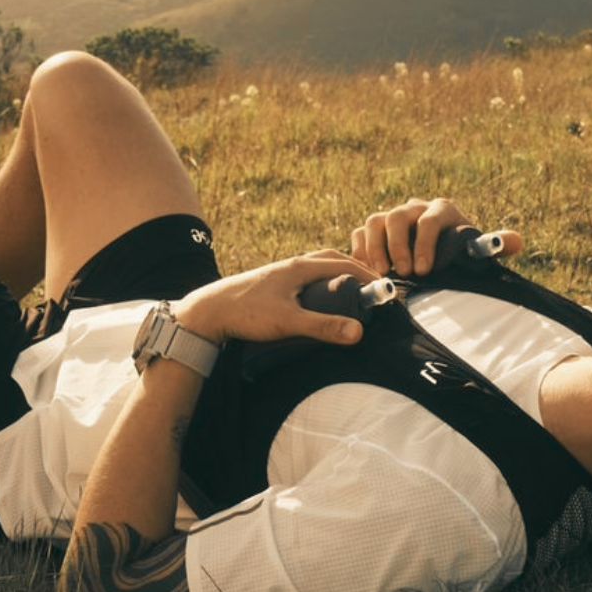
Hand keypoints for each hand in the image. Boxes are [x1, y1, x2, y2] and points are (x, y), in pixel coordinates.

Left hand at [173, 251, 379, 346]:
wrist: (206, 312)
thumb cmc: (245, 313)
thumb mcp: (289, 322)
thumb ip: (324, 326)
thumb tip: (359, 332)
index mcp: (300, 267)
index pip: (344, 264)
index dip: (368, 276)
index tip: (385, 289)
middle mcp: (292, 265)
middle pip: (332, 260)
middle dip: (355, 270)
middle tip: (372, 289)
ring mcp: (280, 274)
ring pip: (317, 267)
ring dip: (337, 275)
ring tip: (352, 293)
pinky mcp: (272, 285)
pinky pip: (305, 277)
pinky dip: (322, 283)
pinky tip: (320, 300)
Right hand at [350, 197, 522, 276]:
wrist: (440, 257)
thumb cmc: (461, 255)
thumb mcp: (477, 251)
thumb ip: (495, 245)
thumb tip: (517, 241)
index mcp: (442, 210)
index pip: (429, 219)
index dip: (424, 243)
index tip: (423, 270)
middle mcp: (414, 209)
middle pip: (397, 216)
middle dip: (398, 245)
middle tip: (403, 274)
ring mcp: (391, 218)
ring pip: (375, 221)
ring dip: (375, 247)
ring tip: (382, 273)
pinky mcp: (373, 231)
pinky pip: (359, 233)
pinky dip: (359, 250)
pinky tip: (367, 272)